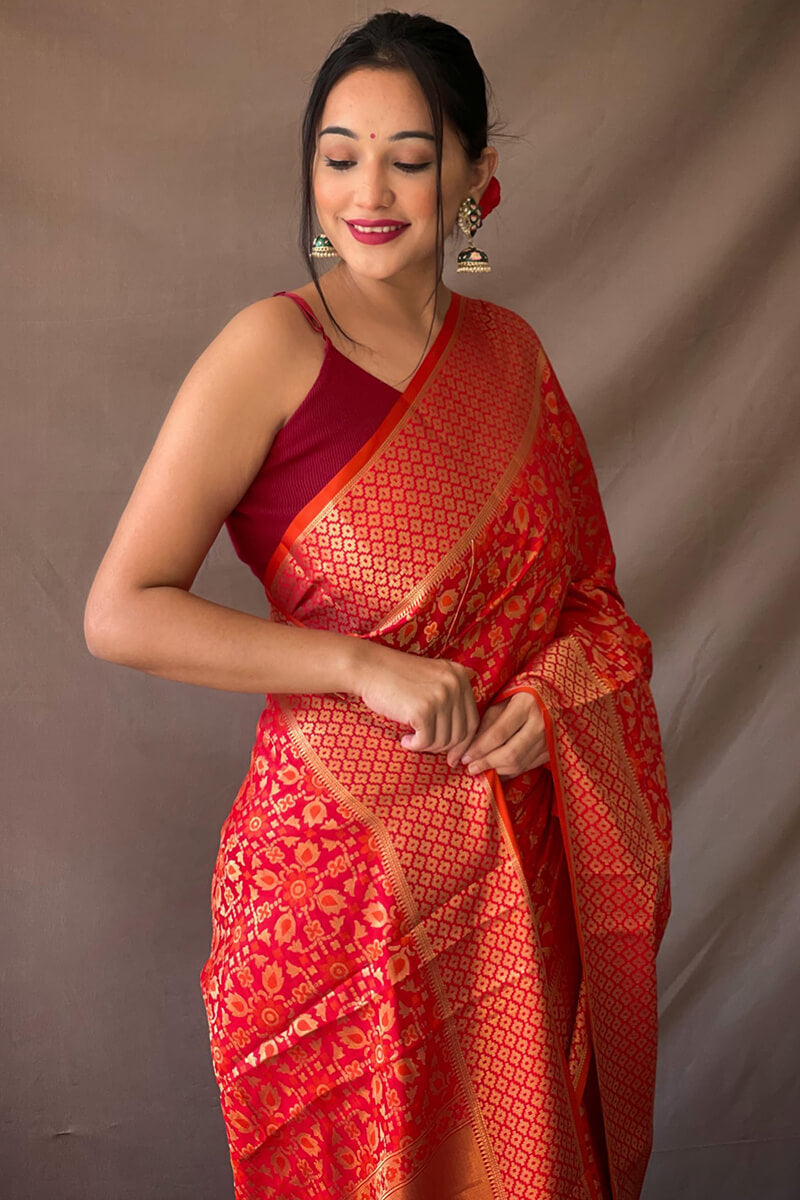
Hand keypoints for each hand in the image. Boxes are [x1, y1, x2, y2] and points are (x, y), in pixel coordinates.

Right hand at [353, 641, 479, 764]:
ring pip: (444, 740)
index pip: (473, 719)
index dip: (464, 743)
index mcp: (460, 676)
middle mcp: (455, 684)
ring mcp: (440, 696)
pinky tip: (404, 740)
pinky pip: (426, 741)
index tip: (452, 757)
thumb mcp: (432, 680)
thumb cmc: (396, 678)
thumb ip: (451, 701)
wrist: (369, 667)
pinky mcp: (423, 710)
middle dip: (445, 748)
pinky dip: (415, 746)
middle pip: (461, 733)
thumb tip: (461, 744)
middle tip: (427, 748)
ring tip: (411, 739)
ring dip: (427, 746)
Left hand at [455, 691, 549, 778]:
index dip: (480, 748)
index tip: (465, 757)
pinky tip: (497, 770)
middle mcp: (541, 724)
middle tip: (470, 768)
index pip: (498, 734)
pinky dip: (510, 772)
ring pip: (519, 764)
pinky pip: (527, 768)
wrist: (552, 696)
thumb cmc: (522, 694)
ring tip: (481, 769)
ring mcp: (549, 740)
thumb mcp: (503, 699)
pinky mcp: (551, 752)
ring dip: (497, 771)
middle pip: (510, 754)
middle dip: (487, 763)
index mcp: (526, 705)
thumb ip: (488, 721)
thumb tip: (471, 746)